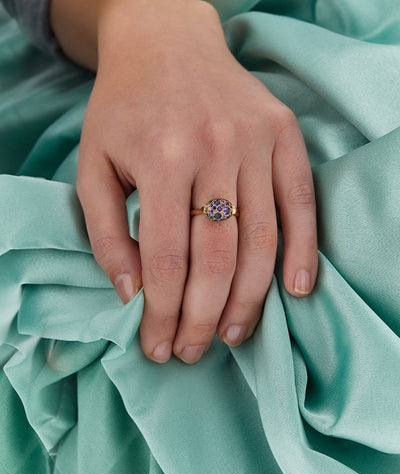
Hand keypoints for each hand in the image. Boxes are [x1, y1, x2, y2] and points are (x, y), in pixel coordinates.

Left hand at [72, 0, 317, 362]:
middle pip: (217, 259)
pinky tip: (295, 290)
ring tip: (233, 335)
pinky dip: (303, 250)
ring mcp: (255, 141)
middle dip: (203, 318)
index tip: (157, 345)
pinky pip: (302, 202)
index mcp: (160, 158)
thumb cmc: (124, 109)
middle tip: (192, 351)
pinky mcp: (284, 135)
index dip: (162, 313)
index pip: (166, 259)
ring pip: (262, 240)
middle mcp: (214, 150)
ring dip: (249, 299)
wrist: (165, 43)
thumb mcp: (93, 166)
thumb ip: (106, 234)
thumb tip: (131, 294)